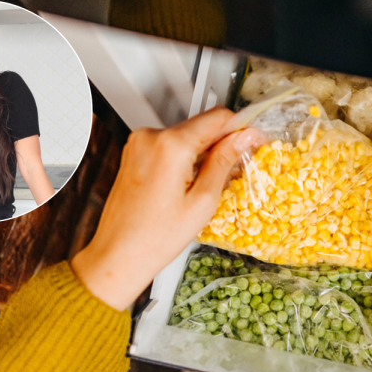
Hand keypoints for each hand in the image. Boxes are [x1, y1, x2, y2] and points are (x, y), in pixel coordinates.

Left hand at [71, 108, 258, 309]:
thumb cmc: (155, 237)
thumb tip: (243, 138)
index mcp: (170, 145)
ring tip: (208, 185)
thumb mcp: (203, 201)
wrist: (118, 254)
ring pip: (186, 136)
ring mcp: (139, 143)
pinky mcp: (134, 153)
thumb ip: (224, 162)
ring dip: (202, 153)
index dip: (240, 129)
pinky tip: (188, 185)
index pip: (217, 117)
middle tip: (235, 170)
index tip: (252, 141)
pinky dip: (184, 159)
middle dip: (221, 144)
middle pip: (201, 125)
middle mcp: (151, 137)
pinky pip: (169, 146)